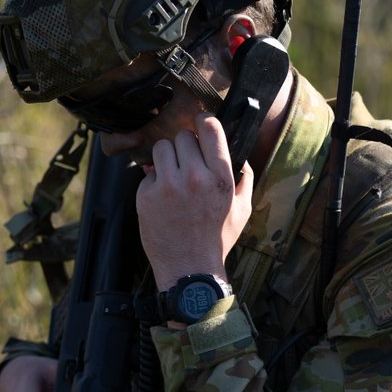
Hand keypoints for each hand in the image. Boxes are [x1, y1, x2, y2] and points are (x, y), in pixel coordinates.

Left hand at [136, 113, 252, 291]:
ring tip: (173, 179)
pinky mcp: (146, 196)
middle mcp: (194, 176)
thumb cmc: (217, 240)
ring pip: (161, 149)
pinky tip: (162, 201)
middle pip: (182, 137)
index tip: (199, 124)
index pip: (209, 127)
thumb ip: (244, 180)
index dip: (202, 121)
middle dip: (184, 148)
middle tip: (186, 167)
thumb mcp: (242, 210)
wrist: (189, 270)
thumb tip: (240, 158)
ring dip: (166, 159)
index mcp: (221, 176)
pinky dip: (153, 183)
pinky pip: (147, 174)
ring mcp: (168, 186)